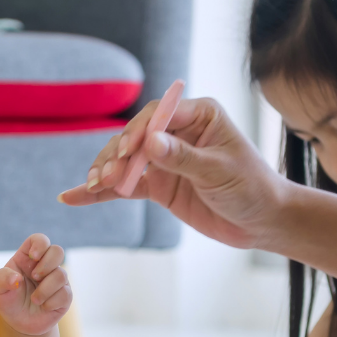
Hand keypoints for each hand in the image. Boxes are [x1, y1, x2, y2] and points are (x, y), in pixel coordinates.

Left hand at [0, 234, 71, 336]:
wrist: (17, 322)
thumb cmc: (7, 300)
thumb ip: (1, 278)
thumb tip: (17, 278)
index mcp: (28, 258)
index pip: (40, 240)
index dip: (40, 244)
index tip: (33, 257)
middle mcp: (45, 266)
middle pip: (58, 251)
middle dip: (47, 264)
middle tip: (35, 276)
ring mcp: (56, 280)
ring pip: (61, 275)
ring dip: (45, 289)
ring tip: (34, 299)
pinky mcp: (65, 296)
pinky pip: (66, 294)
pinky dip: (52, 302)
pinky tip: (44, 306)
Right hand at [58, 96, 286, 250]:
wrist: (262, 221)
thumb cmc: (251, 187)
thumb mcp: (219, 171)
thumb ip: (183, 157)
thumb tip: (150, 142)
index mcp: (199, 115)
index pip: (159, 115)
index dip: (139, 131)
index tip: (127, 151)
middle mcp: (177, 132)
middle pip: (136, 136)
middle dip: (117, 154)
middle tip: (105, 175)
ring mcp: (165, 159)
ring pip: (125, 160)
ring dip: (105, 172)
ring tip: (90, 185)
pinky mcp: (159, 184)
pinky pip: (125, 186)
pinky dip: (102, 193)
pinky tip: (74, 197)